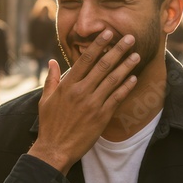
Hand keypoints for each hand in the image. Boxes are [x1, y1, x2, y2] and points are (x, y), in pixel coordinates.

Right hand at [29, 30, 139, 174]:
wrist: (55, 149)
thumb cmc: (49, 124)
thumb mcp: (45, 99)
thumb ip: (51, 79)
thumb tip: (52, 61)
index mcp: (68, 85)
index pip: (85, 59)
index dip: (98, 44)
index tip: (108, 33)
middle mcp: (81, 91)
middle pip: (103, 66)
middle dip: (118, 50)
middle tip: (130, 38)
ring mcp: (92, 104)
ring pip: (113, 80)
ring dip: (126, 66)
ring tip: (136, 55)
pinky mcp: (101, 116)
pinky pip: (117, 98)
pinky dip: (126, 87)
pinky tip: (133, 78)